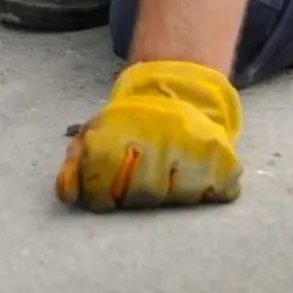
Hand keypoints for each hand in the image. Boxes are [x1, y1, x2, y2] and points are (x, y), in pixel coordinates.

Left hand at [56, 60, 242, 210]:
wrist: (179, 94)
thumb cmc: (131, 123)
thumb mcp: (96, 130)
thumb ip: (77, 162)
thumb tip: (67, 196)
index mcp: (123, 126)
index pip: (103, 174)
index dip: (98, 193)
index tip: (100, 197)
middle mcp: (161, 134)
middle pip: (141, 193)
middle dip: (132, 196)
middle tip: (133, 184)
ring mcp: (196, 148)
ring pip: (176, 199)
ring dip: (167, 195)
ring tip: (163, 173)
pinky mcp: (225, 161)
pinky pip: (212, 196)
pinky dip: (201, 193)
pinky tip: (190, 174)